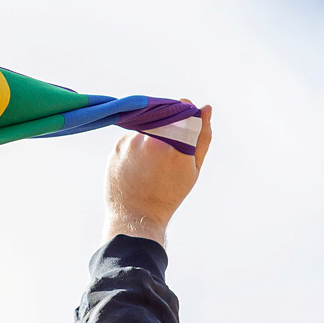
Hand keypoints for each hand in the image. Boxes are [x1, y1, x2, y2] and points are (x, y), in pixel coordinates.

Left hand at [102, 103, 211, 244]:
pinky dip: (137, 143)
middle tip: (168, 145)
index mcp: (177, 146)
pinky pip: (131, 136)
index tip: (186, 113)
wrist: (137, 215)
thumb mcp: (193, 168)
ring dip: (152, 133)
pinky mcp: (117, 147)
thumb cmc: (171, 193)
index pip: (184, 112)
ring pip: (146, 126)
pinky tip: (139, 162)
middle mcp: (153, 141)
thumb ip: (202, 137)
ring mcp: (132, 143)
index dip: (185, 111)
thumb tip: (206, 108)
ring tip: (153, 159)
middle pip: (164, 116)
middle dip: (169, 122)